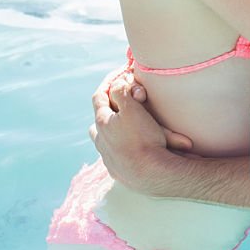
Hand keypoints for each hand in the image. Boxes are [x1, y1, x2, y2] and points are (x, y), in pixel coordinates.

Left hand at [90, 70, 192, 191]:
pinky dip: (121, 148)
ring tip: (123, 128)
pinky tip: (130, 148)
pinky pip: (115, 155)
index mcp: (102, 123)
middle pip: (98, 121)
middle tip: (121, 104)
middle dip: (108, 110)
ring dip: (111, 131)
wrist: (151, 174)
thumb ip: (121, 93)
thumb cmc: (144, 139)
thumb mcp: (132, 109)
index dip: (109, 83)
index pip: (99, 97)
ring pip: (103, 140)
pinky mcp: (118, 171)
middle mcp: (101, 141)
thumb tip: (116, 85)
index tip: (119, 75)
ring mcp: (108, 157)